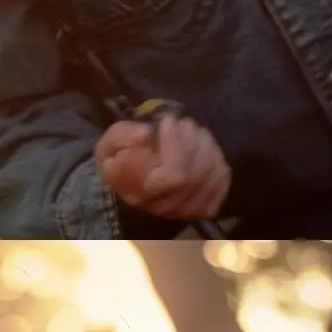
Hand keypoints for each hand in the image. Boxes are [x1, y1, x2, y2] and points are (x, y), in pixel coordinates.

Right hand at [96, 113, 229, 220]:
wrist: (136, 177)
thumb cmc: (123, 158)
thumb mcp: (110, 145)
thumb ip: (121, 137)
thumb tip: (145, 134)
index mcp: (139, 193)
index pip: (172, 175)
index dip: (174, 144)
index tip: (166, 122)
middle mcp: (165, 207)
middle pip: (194, 173)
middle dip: (190, 139)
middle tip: (181, 122)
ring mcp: (188, 209)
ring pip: (210, 172)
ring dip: (204, 143)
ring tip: (191, 131)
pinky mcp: (207, 205)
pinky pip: (222, 178)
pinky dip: (216, 156)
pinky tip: (202, 147)